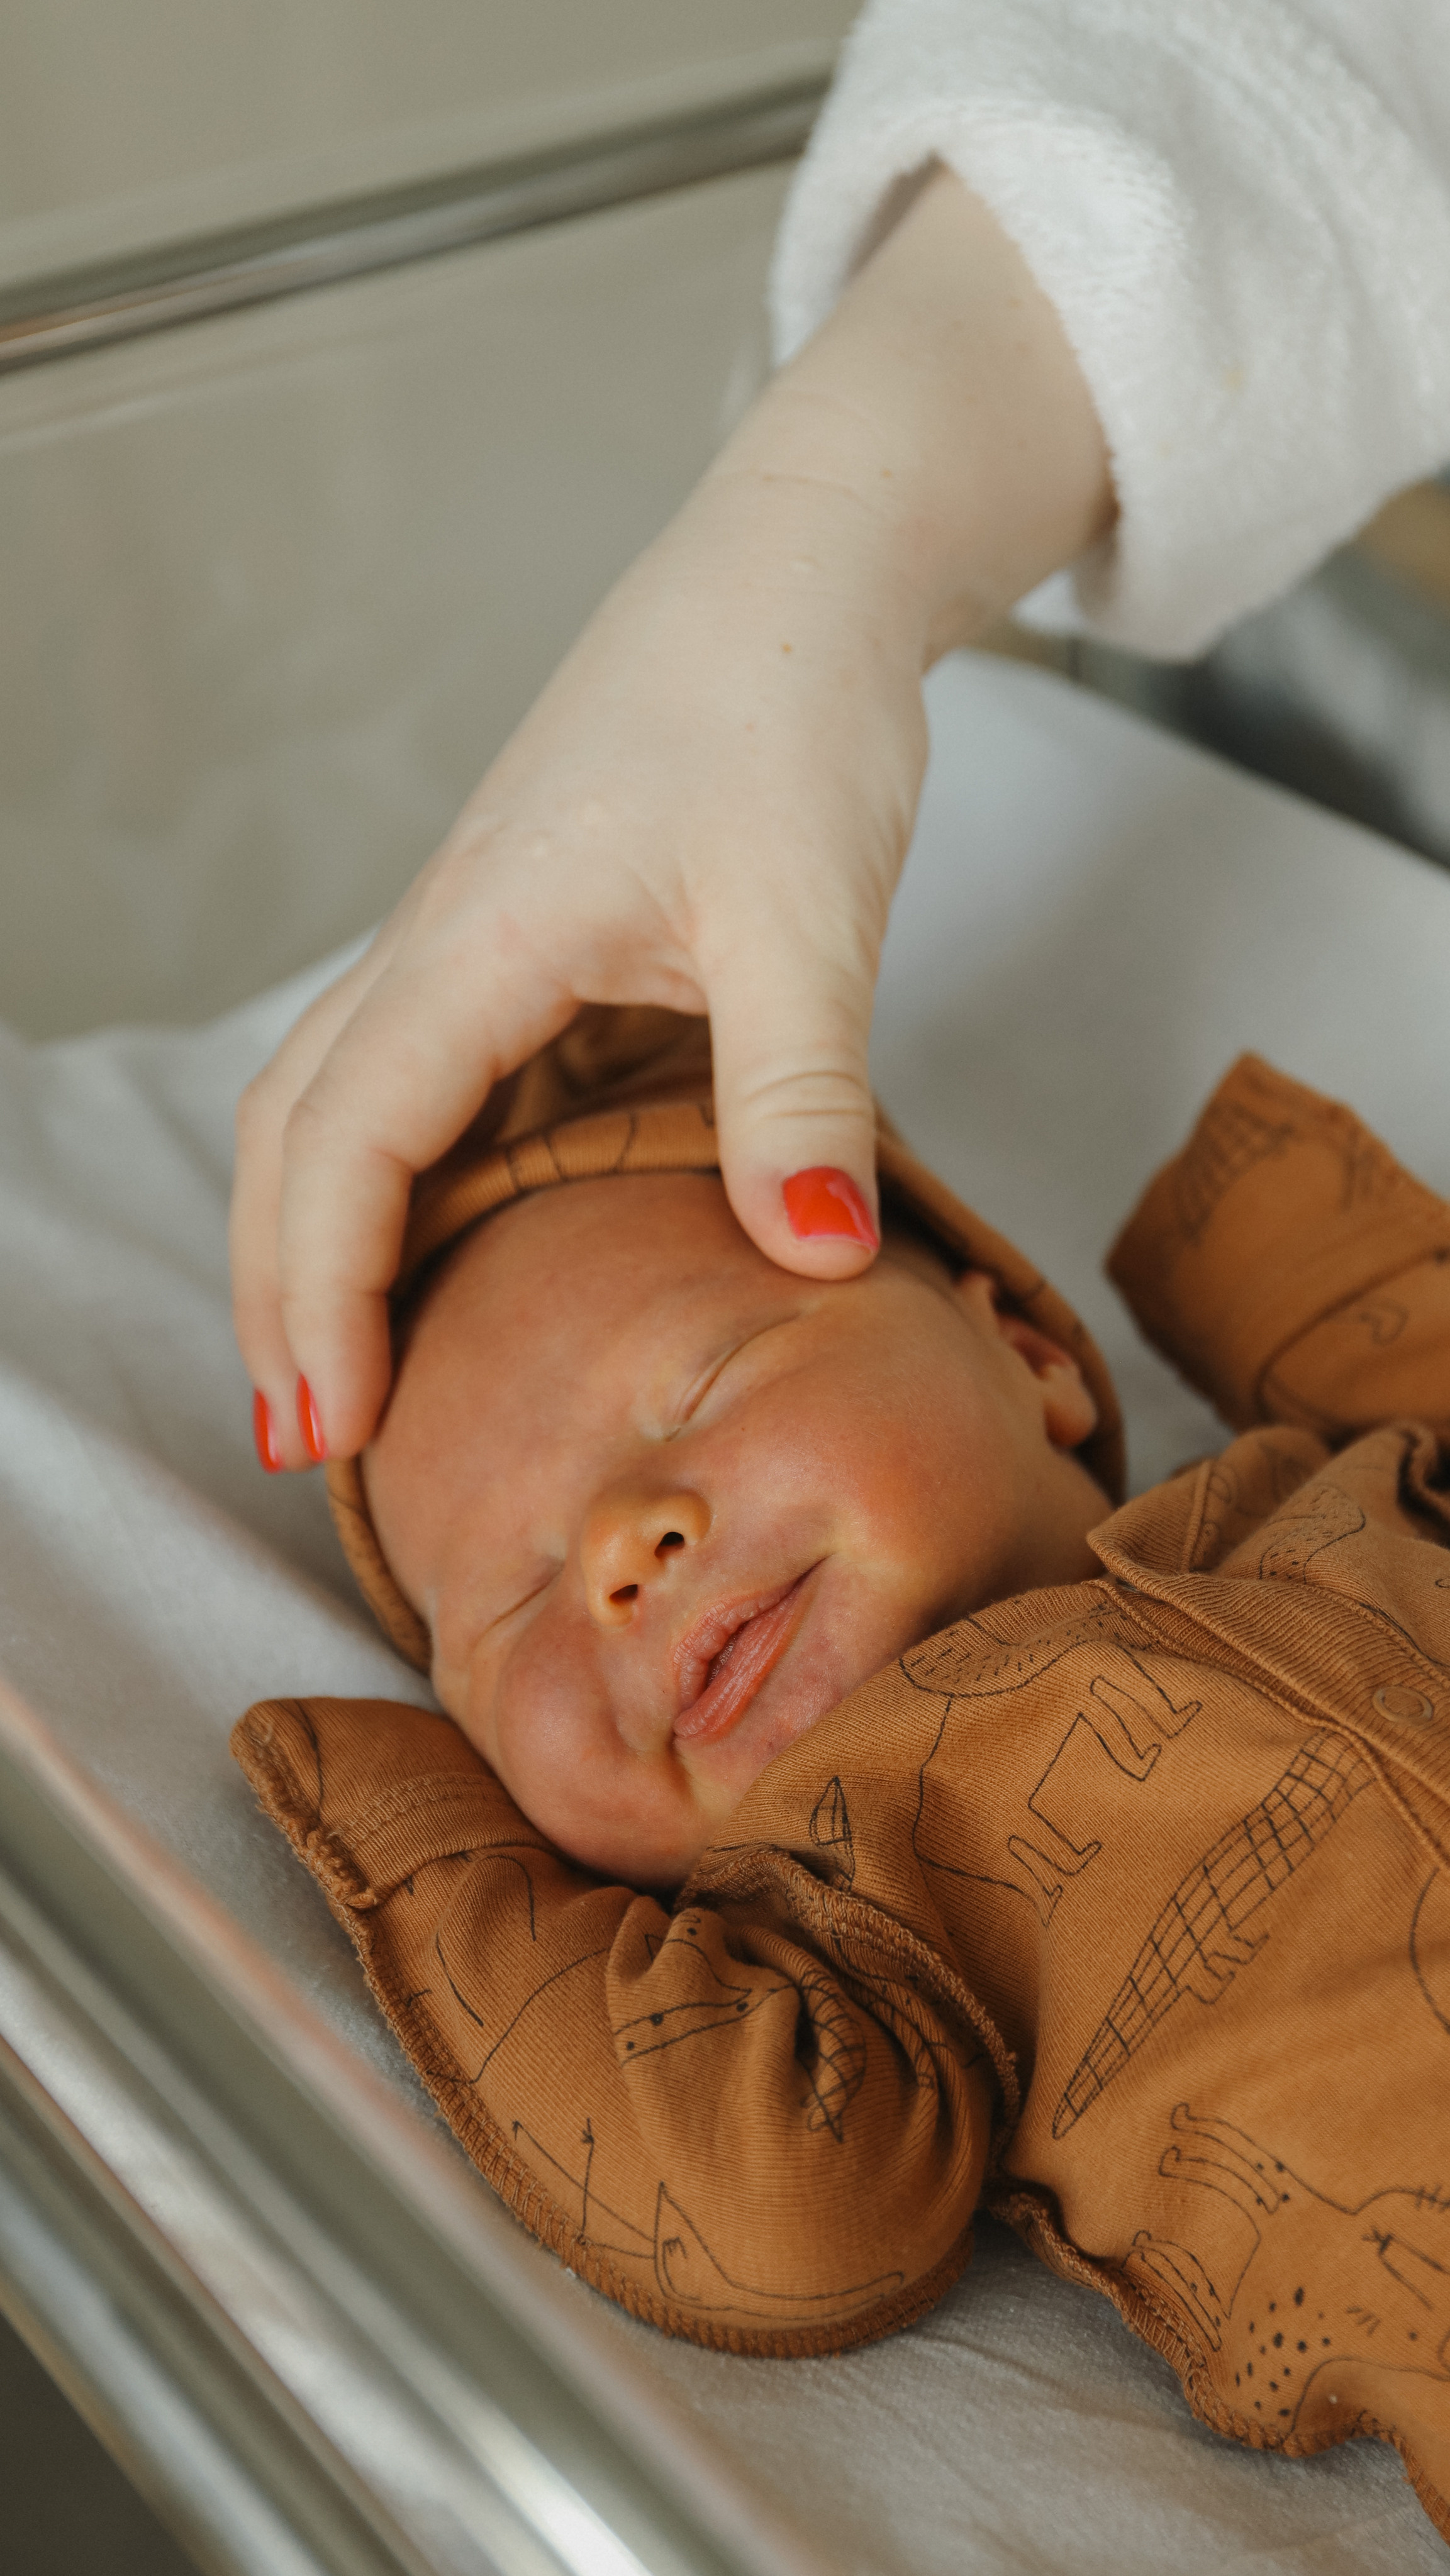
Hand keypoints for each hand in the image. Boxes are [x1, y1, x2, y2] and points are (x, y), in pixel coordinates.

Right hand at [231, 169, 1111, 1467]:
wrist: (798, 575)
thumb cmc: (792, 708)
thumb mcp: (807, 911)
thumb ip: (803, 1087)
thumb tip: (814, 1255)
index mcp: (484, 938)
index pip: (348, 1140)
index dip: (325, 1292)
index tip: (337, 1426)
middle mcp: (445, 942)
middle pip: (294, 1130)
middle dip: (280, 1287)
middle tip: (309, 1438)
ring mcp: (473, 940)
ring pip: (337, 1102)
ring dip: (319, 1236)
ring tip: (342, 1371)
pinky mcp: (521, 941)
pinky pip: (423, 1078)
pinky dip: (401, 1180)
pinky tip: (448, 1251)